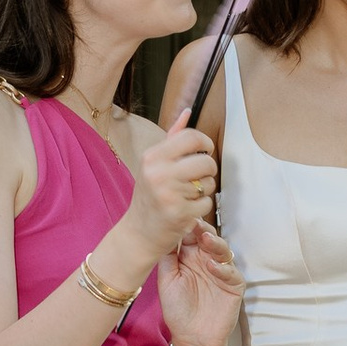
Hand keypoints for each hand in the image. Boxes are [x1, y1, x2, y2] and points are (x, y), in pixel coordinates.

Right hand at [117, 120, 217, 272]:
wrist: (137, 233)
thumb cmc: (149, 196)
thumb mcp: (154, 164)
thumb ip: (172, 138)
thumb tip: (188, 112)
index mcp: (153, 157)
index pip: (191, 137)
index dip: (205, 143)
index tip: (205, 151)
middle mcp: (159, 173)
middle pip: (206, 161)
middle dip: (209, 169)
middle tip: (199, 176)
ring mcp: (169, 194)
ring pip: (208, 184)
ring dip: (204, 190)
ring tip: (188, 195)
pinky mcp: (179, 214)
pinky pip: (206, 204)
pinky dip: (200, 208)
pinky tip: (186, 210)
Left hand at [158, 219, 242, 345]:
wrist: (192, 339)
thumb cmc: (178, 310)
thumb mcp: (166, 281)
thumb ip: (168, 258)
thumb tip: (164, 232)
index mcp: (190, 256)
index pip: (191, 235)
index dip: (186, 225)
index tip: (179, 215)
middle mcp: (207, 260)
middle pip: (208, 238)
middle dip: (202, 229)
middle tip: (195, 222)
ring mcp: (222, 272)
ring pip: (222, 251)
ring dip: (215, 244)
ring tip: (205, 239)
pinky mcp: (234, 286)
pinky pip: (231, 273)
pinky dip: (223, 268)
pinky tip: (213, 266)